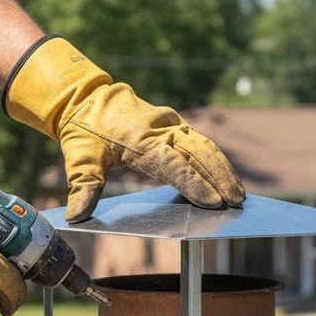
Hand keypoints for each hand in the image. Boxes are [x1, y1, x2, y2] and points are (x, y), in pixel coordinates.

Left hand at [3, 36, 245, 220]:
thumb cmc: (85, 131)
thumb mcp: (79, 158)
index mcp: (140, 139)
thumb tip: (77, 216)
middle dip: (220, 179)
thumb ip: (83, 186)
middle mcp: (161, 130)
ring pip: (205, 147)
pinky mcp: (175, 126)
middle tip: (236, 203)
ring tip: (238, 195)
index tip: (212, 202)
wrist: (88, 99)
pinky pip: (201, 143)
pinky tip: (226, 178)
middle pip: (198, 154)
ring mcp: (171, 125)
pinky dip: (216, 161)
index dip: (194, 184)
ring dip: (223, 170)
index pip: (173, 164)